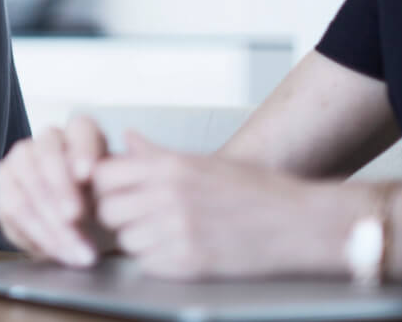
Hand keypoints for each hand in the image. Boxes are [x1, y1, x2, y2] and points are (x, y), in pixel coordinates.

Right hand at [0, 114, 110, 266]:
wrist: (81, 225)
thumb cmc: (101, 201)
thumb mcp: (114, 192)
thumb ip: (107, 182)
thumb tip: (92, 175)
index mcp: (79, 132)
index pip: (81, 130)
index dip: (82, 151)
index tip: (87, 175)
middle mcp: (46, 140)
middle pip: (47, 155)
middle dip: (60, 188)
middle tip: (75, 217)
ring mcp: (19, 160)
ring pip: (27, 184)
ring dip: (49, 222)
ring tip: (75, 250)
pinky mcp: (2, 184)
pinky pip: (11, 209)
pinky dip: (35, 235)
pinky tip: (56, 252)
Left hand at [92, 131, 335, 279]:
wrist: (299, 223)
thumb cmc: (254, 190)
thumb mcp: (203, 162)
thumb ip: (157, 154)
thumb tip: (127, 137)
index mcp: (170, 166)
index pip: (102, 175)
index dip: (105, 186)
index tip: (117, 193)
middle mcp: (170, 195)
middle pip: (107, 210)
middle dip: (118, 216)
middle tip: (140, 217)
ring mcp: (179, 231)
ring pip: (126, 240)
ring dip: (139, 240)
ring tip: (166, 234)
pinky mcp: (191, 263)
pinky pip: (147, 264)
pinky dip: (157, 261)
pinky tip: (180, 251)